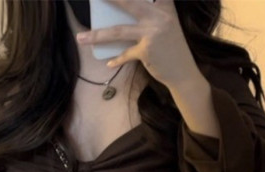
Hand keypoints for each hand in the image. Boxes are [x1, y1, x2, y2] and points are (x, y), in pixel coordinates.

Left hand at [75, 0, 201, 89]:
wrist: (183, 72)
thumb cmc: (171, 46)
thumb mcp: (166, 23)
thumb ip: (151, 13)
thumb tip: (123, 11)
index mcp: (164, 5)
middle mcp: (159, 15)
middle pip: (128, 2)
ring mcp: (152, 33)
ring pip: (119, 31)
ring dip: (97, 35)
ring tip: (81, 37)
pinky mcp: (146, 51)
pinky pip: (125, 54)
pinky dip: (117, 59)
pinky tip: (109, 62)